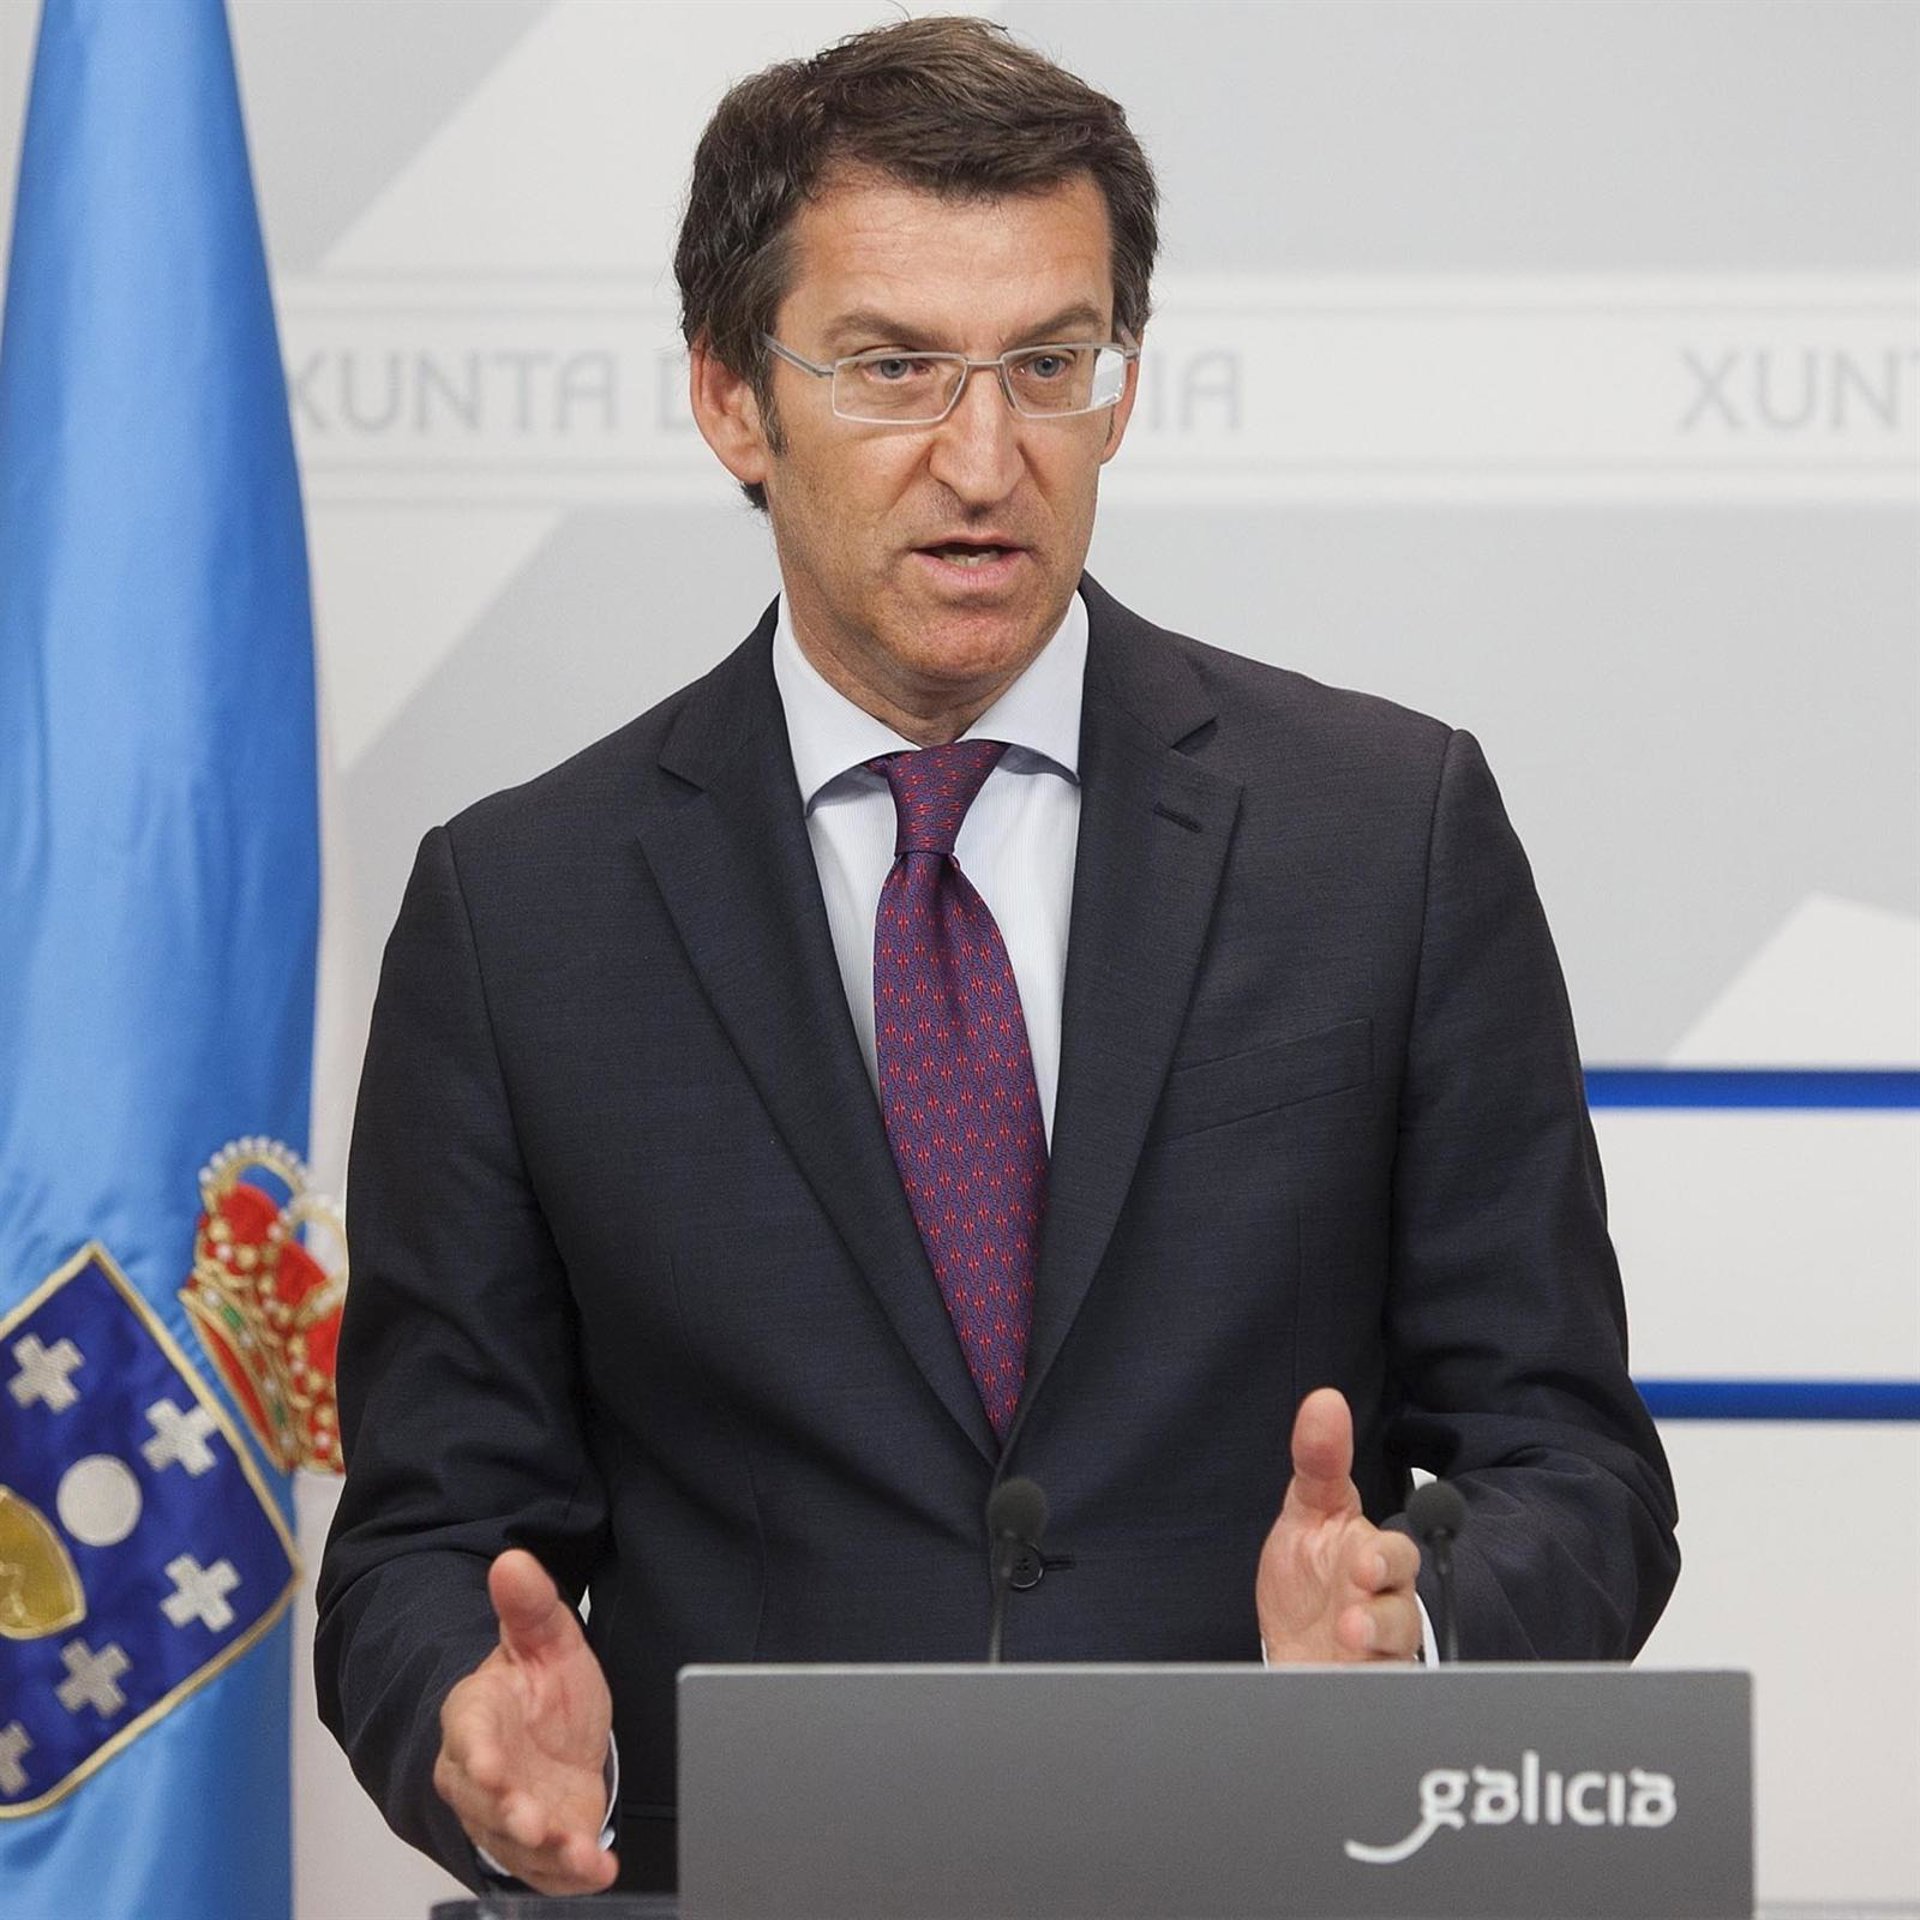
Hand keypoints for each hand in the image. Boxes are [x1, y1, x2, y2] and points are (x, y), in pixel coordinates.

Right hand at [433, 1549, 618, 1894]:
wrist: (556, 1736)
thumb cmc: (540, 1688)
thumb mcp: (546, 1638)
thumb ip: (529, 1605)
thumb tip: (512, 1560)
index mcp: (477, 1716)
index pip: (468, 1735)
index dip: (479, 1753)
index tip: (492, 1765)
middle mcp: (483, 1773)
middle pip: (483, 1800)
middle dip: (505, 1814)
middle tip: (531, 1820)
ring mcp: (509, 1815)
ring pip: (513, 1841)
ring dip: (542, 1850)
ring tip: (573, 1851)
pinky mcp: (541, 1846)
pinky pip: (548, 1868)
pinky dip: (572, 1874)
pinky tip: (598, 1870)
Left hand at [1255, 1387, 1422, 1662]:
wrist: (1292, 1649)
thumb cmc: (1309, 1577)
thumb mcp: (1306, 1514)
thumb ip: (1319, 1461)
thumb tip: (1325, 1400)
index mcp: (1372, 1560)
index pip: (1396, 1555)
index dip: (1386, 1559)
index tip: (1363, 1559)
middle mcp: (1382, 1607)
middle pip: (1404, 1611)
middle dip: (1384, 1608)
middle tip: (1354, 1606)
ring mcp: (1377, 1654)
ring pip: (1397, 1654)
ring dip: (1374, 1645)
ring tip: (1347, 1638)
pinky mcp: (1365, 1688)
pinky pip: (1380, 1690)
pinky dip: (1364, 1683)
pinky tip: (1343, 1674)